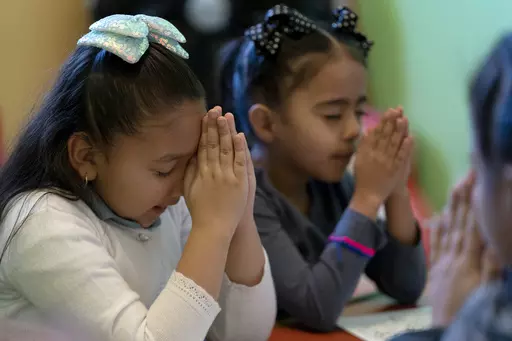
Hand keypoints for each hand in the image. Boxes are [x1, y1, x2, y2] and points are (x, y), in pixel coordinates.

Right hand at [184, 107, 248, 236]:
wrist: (213, 228)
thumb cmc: (200, 210)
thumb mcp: (188, 189)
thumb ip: (188, 171)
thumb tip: (190, 154)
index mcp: (200, 171)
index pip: (203, 145)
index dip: (205, 129)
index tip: (206, 115)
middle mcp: (213, 170)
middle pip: (214, 143)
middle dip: (215, 125)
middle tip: (216, 109)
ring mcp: (227, 176)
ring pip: (227, 149)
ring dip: (227, 132)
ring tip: (227, 116)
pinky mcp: (239, 182)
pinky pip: (240, 162)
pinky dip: (240, 148)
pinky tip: (240, 135)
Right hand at [351, 108, 412, 217]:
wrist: (368, 195)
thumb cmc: (363, 177)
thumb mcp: (359, 160)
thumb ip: (363, 145)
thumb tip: (368, 131)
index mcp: (368, 152)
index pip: (377, 133)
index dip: (384, 122)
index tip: (389, 111)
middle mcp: (377, 155)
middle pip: (386, 136)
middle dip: (392, 122)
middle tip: (397, 110)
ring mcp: (387, 162)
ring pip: (394, 143)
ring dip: (399, 131)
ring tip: (404, 119)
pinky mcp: (395, 169)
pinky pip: (401, 156)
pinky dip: (405, 147)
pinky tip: (410, 137)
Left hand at [428, 171, 501, 325]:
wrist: (446, 329)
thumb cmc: (470, 312)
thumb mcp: (486, 291)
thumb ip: (491, 266)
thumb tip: (495, 239)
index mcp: (467, 261)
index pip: (472, 227)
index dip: (476, 204)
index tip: (478, 184)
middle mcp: (452, 257)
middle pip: (459, 222)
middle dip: (464, 198)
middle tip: (468, 175)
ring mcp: (443, 262)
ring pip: (448, 229)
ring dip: (452, 207)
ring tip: (456, 187)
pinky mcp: (436, 269)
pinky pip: (436, 245)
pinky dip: (437, 229)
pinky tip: (437, 215)